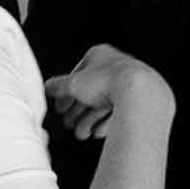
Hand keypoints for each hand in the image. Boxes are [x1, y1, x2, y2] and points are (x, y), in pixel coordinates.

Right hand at [45, 43, 171, 140]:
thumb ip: (59, 86)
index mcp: (100, 55)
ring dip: (89, 121)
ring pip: (105, 104)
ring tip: (81, 133)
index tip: (61, 107)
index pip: (78, 75)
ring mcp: (129, 83)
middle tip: (69, 123)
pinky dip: (106, 123)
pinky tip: (98, 132)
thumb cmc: (110, 82)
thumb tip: (49, 87)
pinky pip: (120, 112)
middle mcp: (116, 66)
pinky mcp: (139, 99)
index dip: (67, 94)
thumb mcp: (74, 84)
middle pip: (92, 92)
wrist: (140, 95)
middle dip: (78, 111)